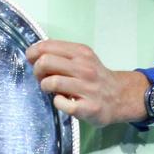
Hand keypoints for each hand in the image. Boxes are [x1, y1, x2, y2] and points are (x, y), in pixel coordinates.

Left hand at [27, 40, 146, 125]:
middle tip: (41, 77)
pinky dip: (56, 102)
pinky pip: (61, 103)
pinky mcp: (89, 108)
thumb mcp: (82, 58)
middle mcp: (85, 68)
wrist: (121, 96)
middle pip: (45, 62)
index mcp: (81, 52)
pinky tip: (62, 101)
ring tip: (50, 89)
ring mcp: (88, 88)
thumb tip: (34, 53)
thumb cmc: (94, 77)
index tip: (31, 60)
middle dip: (37, 70)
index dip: (32, 53)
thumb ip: (61, 53)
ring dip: (44, 86)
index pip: (47, 46)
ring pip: (51, 82)